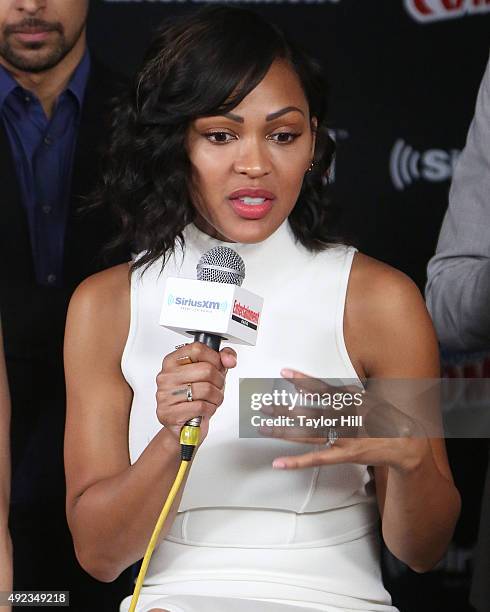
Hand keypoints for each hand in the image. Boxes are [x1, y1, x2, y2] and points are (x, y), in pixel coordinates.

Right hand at [156, 342, 236, 443]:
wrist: (183, 426)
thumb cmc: (195, 398)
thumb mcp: (209, 375)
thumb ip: (221, 359)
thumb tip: (229, 358)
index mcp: (172, 362)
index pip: (197, 349)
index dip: (214, 358)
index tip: (218, 366)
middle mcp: (166, 376)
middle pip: (206, 370)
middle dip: (219, 381)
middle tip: (216, 387)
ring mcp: (165, 395)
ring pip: (206, 389)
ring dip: (216, 397)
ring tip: (211, 400)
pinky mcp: (169, 413)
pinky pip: (201, 406)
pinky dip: (210, 409)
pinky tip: (205, 409)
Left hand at [260, 369, 430, 472]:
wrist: (404, 443)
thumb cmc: (383, 418)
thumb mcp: (364, 397)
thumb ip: (343, 392)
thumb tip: (323, 388)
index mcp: (347, 402)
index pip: (320, 388)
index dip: (302, 380)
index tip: (284, 373)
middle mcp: (342, 418)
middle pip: (306, 412)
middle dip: (282, 409)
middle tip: (263, 405)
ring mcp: (340, 438)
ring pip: (305, 434)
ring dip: (282, 431)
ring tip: (263, 428)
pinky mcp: (341, 455)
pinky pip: (315, 459)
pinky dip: (296, 462)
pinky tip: (280, 463)